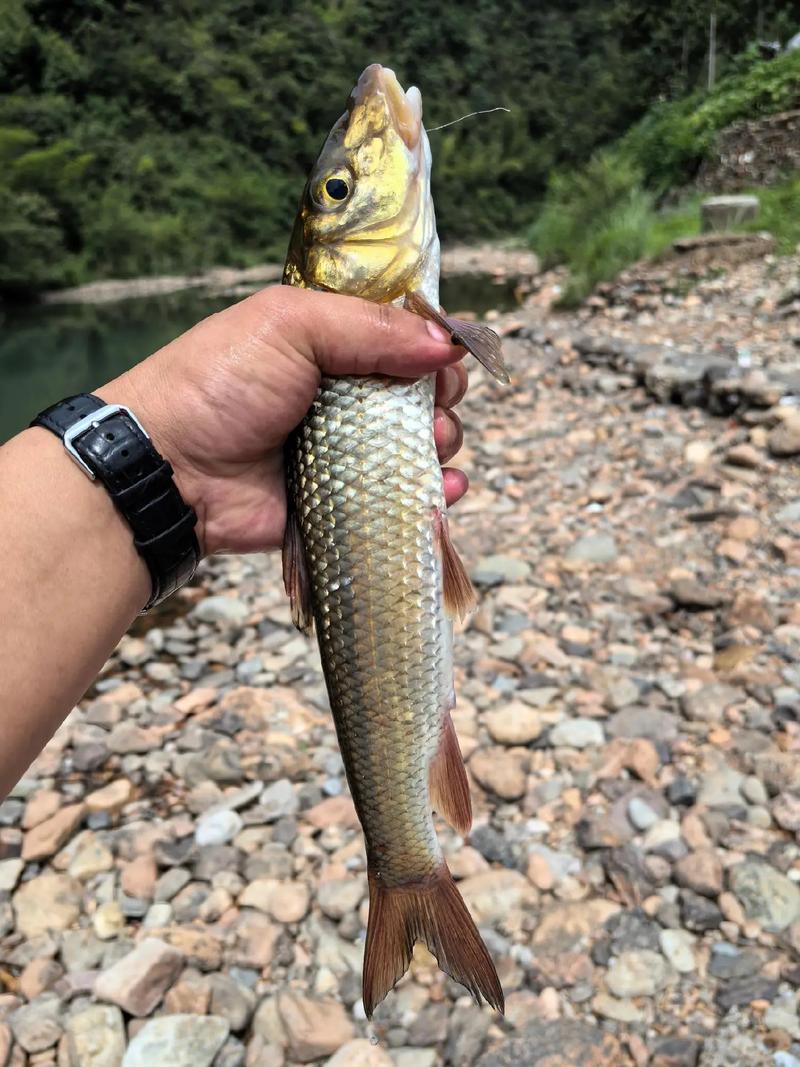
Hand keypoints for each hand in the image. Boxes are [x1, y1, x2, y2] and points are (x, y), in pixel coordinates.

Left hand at [101, 286, 468, 554]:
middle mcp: (344, 394)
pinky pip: (405, 496)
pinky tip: (444, 487)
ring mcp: (347, 450)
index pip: (402, 336)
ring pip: (422, 444)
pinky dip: (436, 492)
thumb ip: (370, 327)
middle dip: (441, 398)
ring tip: (431, 446)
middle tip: (431, 408)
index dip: (431, 344)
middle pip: (420, 391)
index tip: (445, 357)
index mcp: (330, 342)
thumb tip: (447, 343)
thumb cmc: (221, 384)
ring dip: (441, 443)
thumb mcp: (290, 325)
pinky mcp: (347, 498)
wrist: (172, 469)